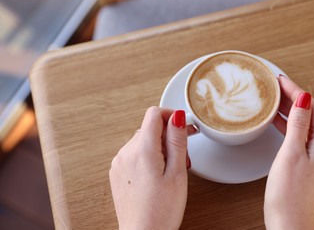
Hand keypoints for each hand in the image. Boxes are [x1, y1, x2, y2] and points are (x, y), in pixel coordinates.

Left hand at [109, 107, 189, 229]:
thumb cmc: (161, 210)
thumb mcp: (177, 173)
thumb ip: (176, 141)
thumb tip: (177, 117)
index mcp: (143, 150)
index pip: (154, 114)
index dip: (171, 116)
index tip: (183, 127)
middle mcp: (126, 152)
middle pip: (150, 128)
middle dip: (169, 136)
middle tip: (184, 155)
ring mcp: (119, 162)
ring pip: (143, 140)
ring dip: (159, 147)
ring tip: (171, 169)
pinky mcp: (117, 171)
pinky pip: (134, 153)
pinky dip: (148, 156)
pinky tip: (158, 174)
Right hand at [264, 76, 313, 229]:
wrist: (289, 223)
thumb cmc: (289, 193)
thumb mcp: (291, 152)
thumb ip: (298, 124)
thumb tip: (304, 98)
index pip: (312, 106)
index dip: (295, 90)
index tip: (280, 80)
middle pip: (310, 114)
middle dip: (292, 99)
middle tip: (273, 87)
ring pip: (305, 126)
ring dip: (289, 112)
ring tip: (272, 101)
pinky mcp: (311, 165)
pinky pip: (302, 137)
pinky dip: (289, 127)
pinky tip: (277, 124)